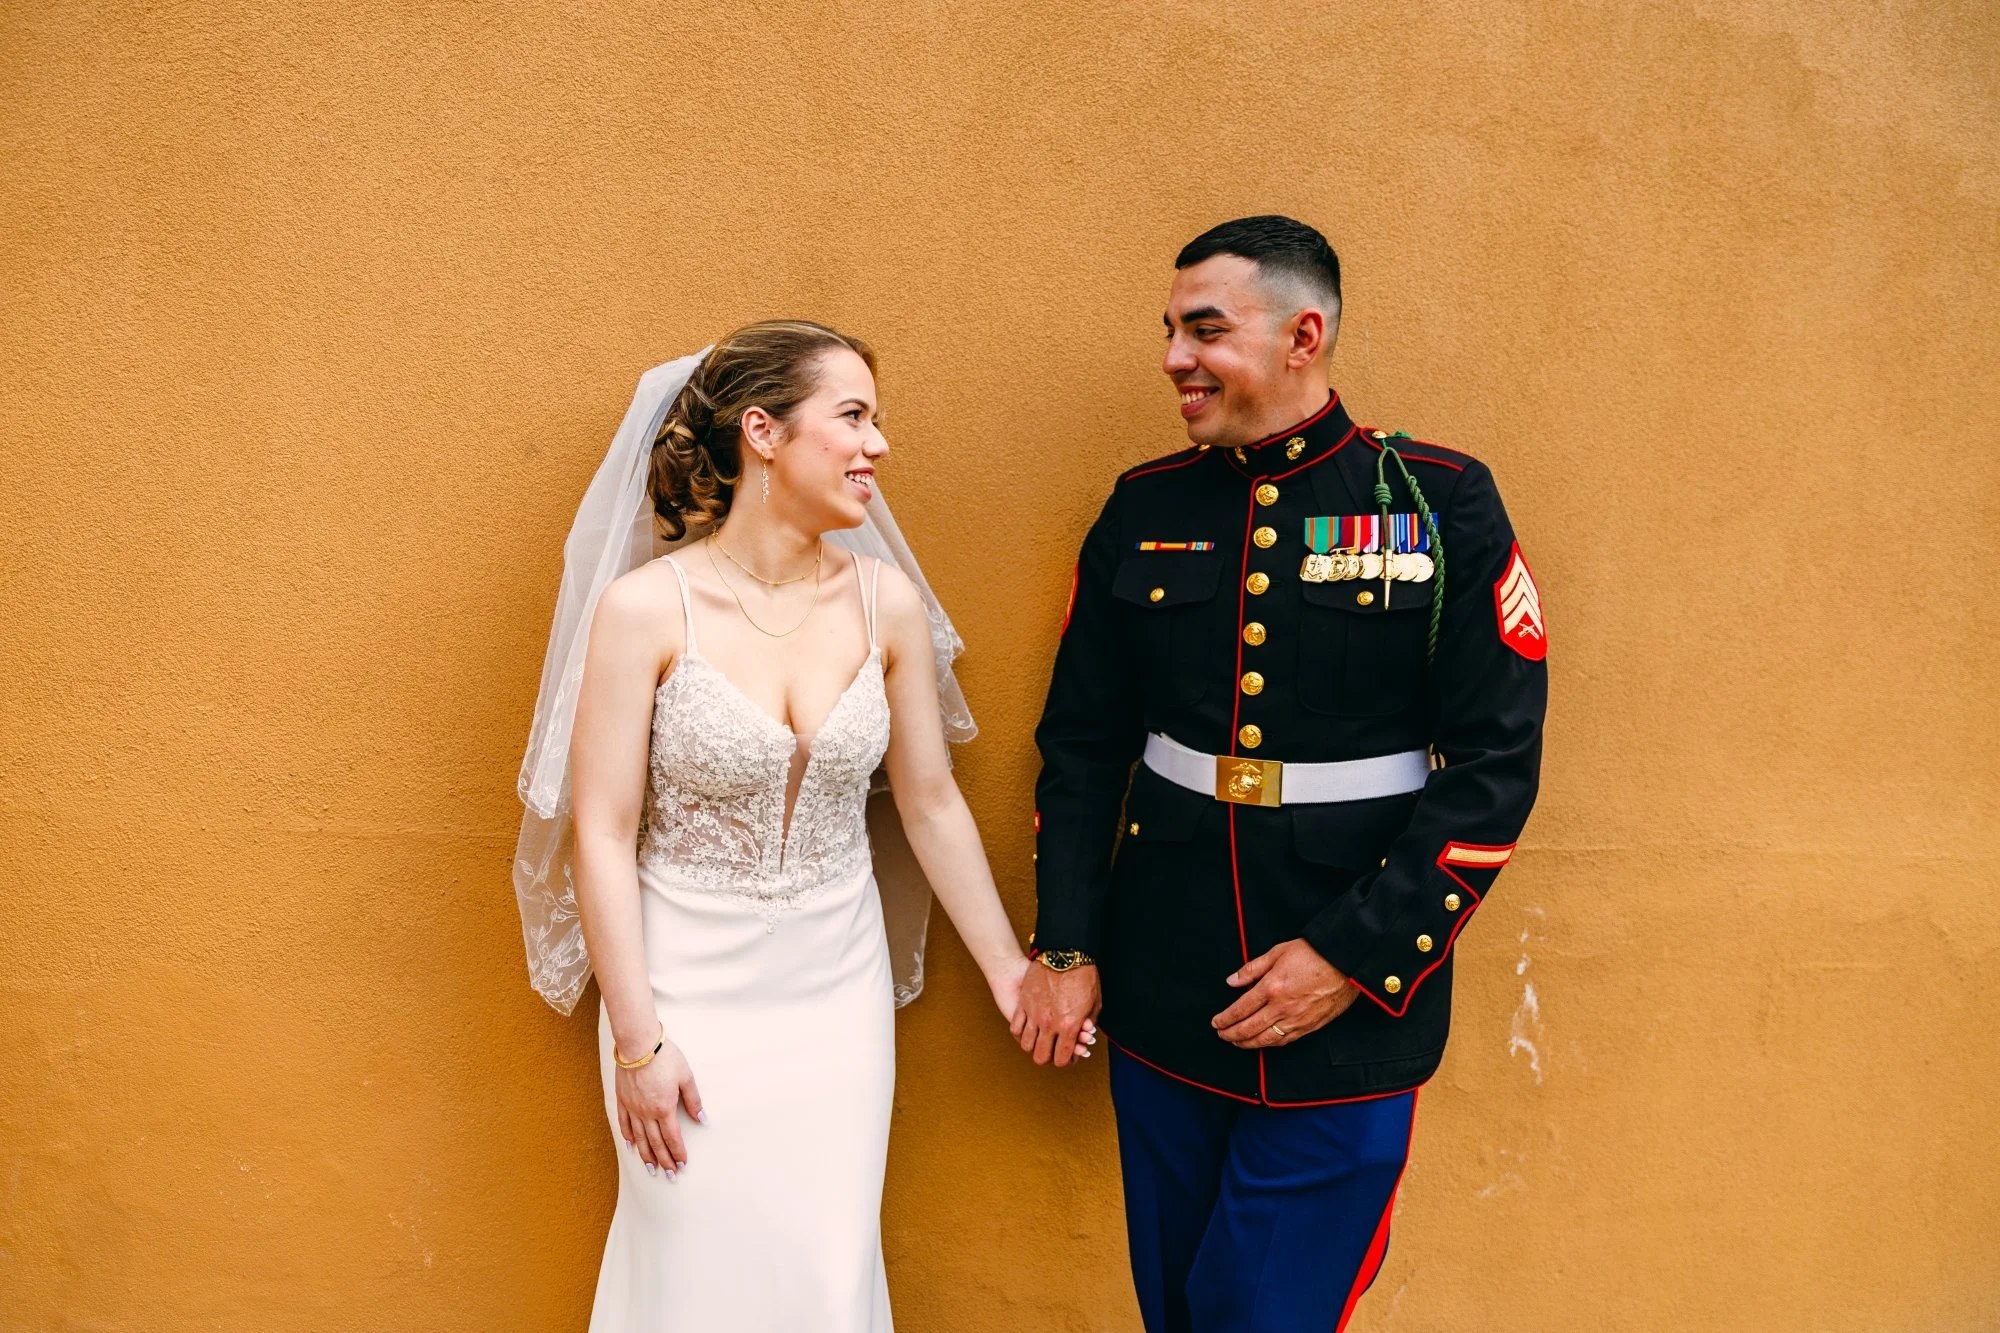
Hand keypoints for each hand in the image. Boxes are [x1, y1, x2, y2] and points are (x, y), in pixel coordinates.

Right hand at [614, 1034, 703, 1178]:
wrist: (638, 1044)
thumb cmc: (665, 1057)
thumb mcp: (686, 1076)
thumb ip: (693, 1100)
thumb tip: (701, 1118)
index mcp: (664, 1108)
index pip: (672, 1138)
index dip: (678, 1153)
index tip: (682, 1164)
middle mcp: (647, 1113)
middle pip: (656, 1143)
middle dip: (664, 1161)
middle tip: (669, 1175)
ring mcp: (632, 1108)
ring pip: (640, 1138)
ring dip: (646, 1155)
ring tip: (651, 1169)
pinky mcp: (622, 1100)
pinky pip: (624, 1124)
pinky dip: (628, 1137)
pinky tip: (632, 1146)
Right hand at [1011, 961, 1101, 1066]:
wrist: (1065, 953)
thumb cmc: (1083, 975)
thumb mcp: (1094, 1003)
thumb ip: (1087, 1024)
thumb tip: (1083, 1035)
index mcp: (1069, 1026)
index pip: (1063, 1059)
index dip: (1066, 1061)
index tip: (1068, 1057)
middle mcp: (1050, 1024)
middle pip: (1042, 1057)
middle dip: (1049, 1058)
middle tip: (1054, 1051)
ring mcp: (1034, 1015)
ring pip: (1026, 1045)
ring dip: (1034, 1046)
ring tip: (1040, 1040)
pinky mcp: (1024, 1004)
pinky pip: (1016, 1028)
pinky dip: (1021, 1033)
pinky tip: (1028, 1030)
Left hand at [1211, 939, 1357, 1048]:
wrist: (1347, 962)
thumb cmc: (1315, 953)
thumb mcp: (1278, 952)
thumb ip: (1252, 969)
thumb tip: (1232, 981)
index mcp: (1271, 987)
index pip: (1240, 1009)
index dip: (1225, 1019)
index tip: (1216, 1023)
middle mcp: (1282, 1007)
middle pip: (1250, 1028)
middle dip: (1231, 1034)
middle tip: (1221, 1035)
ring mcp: (1297, 1019)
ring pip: (1267, 1039)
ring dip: (1248, 1043)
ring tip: (1237, 1042)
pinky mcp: (1311, 1025)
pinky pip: (1286, 1040)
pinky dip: (1271, 1044)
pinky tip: (1263, 1043)